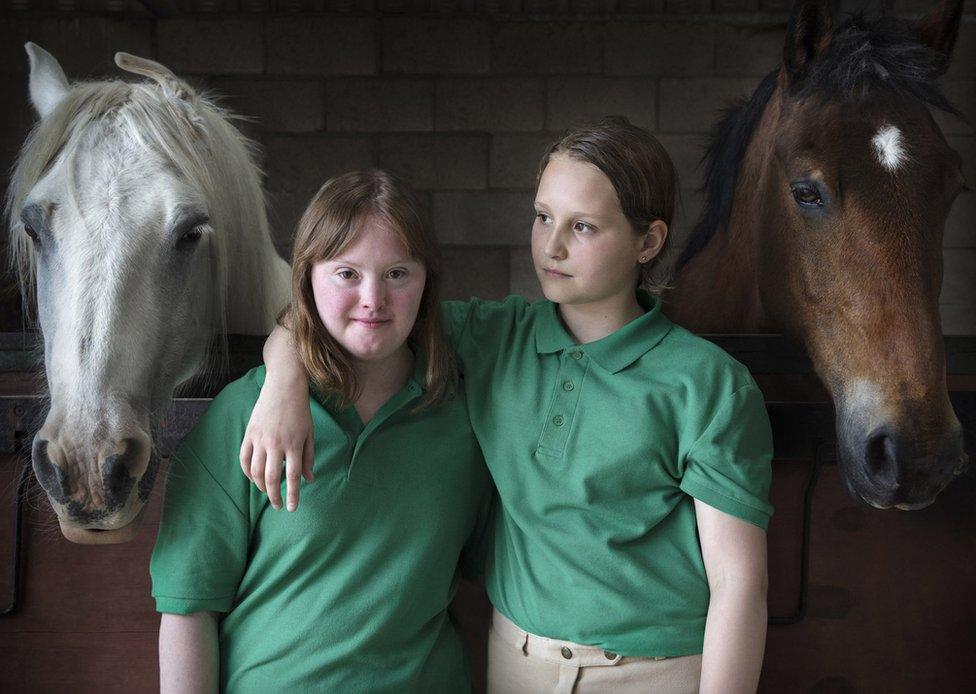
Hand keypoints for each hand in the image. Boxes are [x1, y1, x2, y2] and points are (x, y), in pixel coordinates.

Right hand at [239, 382, 313, 510]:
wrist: (284, 387)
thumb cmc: (300, 411)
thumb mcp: (309, 433)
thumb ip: (308, 457)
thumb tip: (309, 480)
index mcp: (294, 444)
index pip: (293, 477)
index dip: (293, 495)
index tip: (292, 508)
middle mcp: (276, 444)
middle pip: (272, 478)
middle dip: (274, 496)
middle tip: (278, 506)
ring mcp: (260, 439)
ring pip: (256, 471)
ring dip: (261, 486)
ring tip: (268, 492)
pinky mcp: (249, 433)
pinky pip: (244, 459)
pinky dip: (247, 472)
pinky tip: (254, 478)